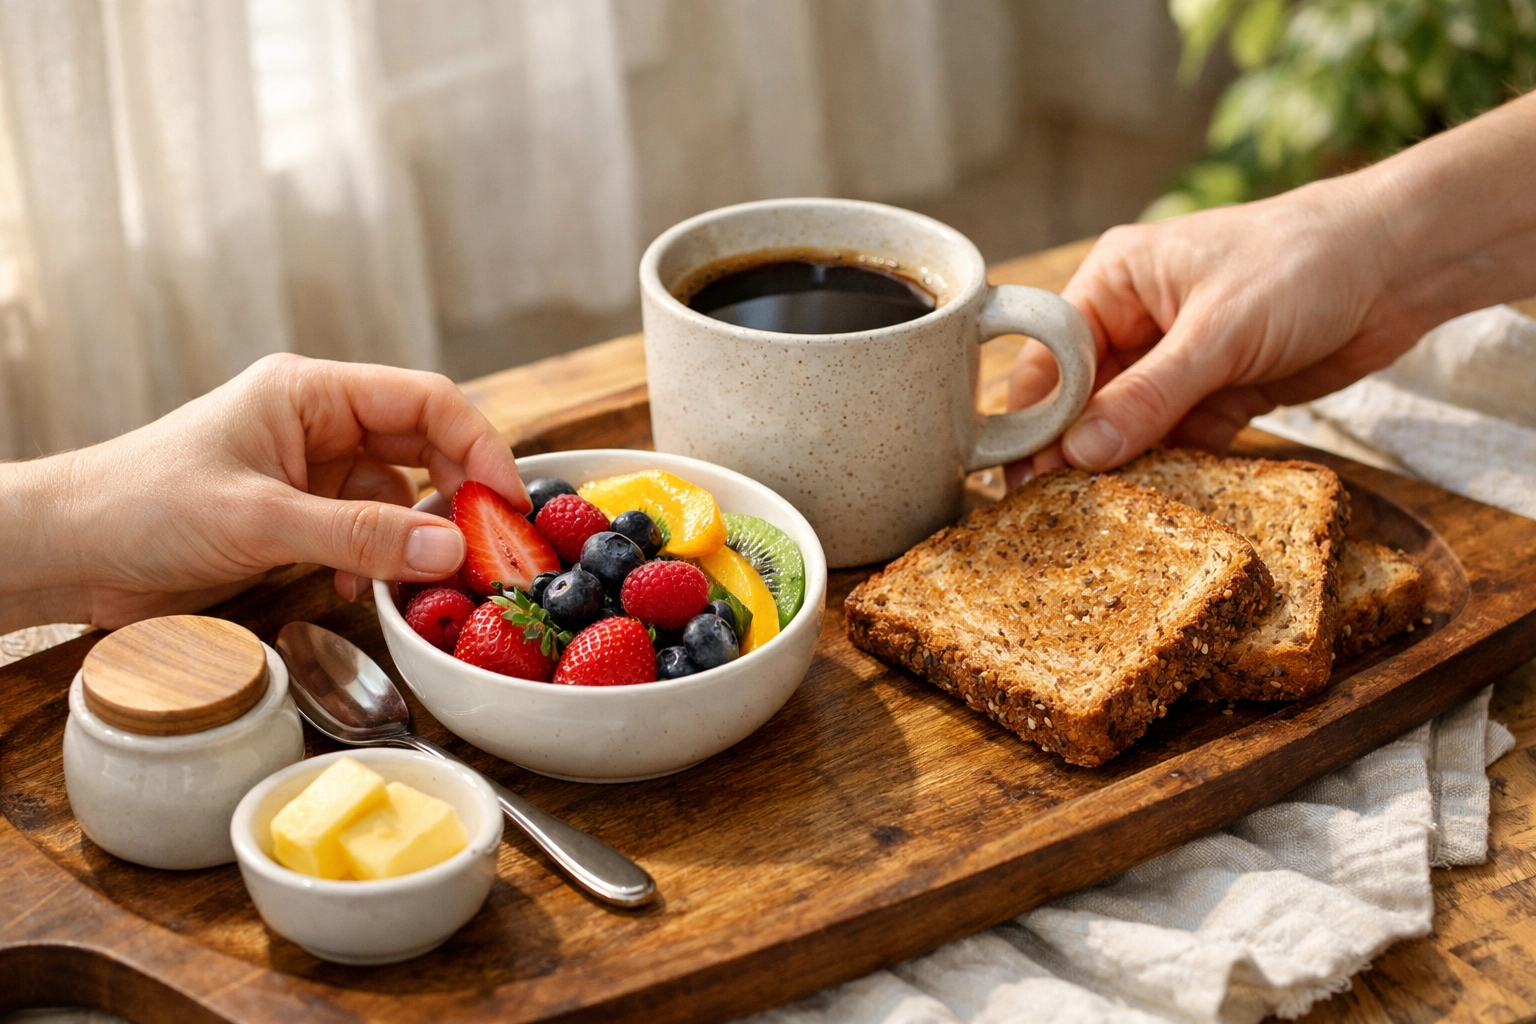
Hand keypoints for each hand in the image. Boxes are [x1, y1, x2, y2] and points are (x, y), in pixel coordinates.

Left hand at [1, 353, 527, 629]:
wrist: (67, 551)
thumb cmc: (140, 508)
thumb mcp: (260, 520)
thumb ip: (361, 533)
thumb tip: (451, 549)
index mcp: (311, 392)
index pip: (426, 401)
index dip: (479, 447)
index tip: (508, 504)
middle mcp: (319, 423)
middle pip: (423, 446)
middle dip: (458, 498)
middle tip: (488, 550)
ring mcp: (309, 471)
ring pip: (399, 496)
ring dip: (418, 538)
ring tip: (431, 579)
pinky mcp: (298, 516)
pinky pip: (367, 532)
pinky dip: (379, 562)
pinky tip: (363, 591)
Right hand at [1006, 180, 1397, 476]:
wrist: (1402, 264)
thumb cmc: (1303, 263)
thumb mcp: (1218, 332)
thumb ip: (1149, 396)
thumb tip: (1079, 454)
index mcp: (1114, 282)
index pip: (1050, 357)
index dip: (1036, 418)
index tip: (1024, 478)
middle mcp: (1136, 321)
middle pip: (1084, 400)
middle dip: (1077, 451)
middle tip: (1057, 511)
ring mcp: (1177, 359)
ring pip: (1129, 426)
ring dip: (1125, 466)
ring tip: (1104, 517)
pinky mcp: (1218, 391)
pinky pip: (1178, 440)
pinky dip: (1174, 467)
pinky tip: (1162, 502)